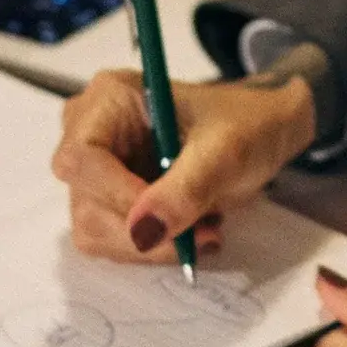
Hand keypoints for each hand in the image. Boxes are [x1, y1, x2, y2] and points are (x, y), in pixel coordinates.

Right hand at [51, 69, 316, 263]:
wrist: (263, 133)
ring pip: (95, 230)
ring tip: (205, 228)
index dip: (117, 196)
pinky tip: (190, 230)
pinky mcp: (107, 200)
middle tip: (204, 233)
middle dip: (143, 230)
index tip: (164, 223)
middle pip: (86, 201)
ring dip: (152, 245)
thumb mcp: (226, 151)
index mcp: (109, 98)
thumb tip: (143, 232)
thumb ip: (186, 188)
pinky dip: (153, 247)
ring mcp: (96, 169)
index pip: (82, 158)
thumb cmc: (246, 124)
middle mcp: (88, 131)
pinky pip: (112, 241)